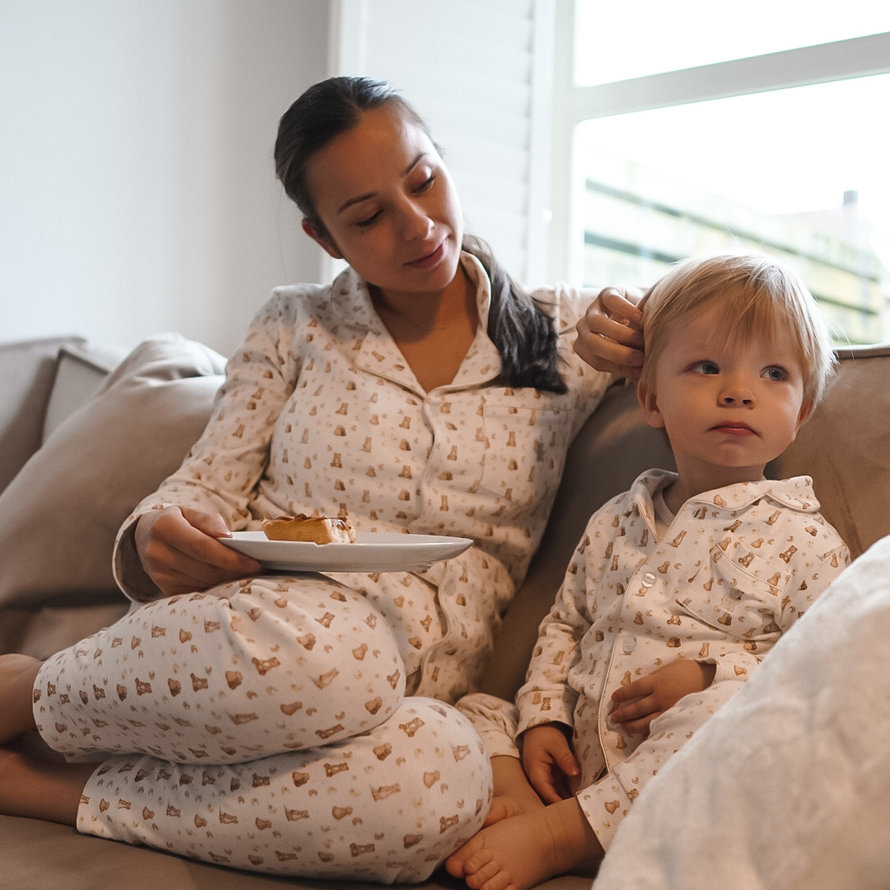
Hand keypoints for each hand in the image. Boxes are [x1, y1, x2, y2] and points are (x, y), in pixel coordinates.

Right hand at [135, 506, 260, 596]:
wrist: (144, 537)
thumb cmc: (175, 521)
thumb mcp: (189, 512)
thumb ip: (209, 521)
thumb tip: (227, 536)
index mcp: (164, 527)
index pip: (202, 546)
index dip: (229, 557)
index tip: (253, 562)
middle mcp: (157, 552)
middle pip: (205, 568)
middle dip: (233, 570)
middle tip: (255, 569)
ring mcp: (158, 574)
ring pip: (203, 582)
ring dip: (227, 579)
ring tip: (245, 573)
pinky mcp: (164, 588)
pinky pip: (197, 591)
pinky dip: (215, 586)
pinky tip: (227, 579)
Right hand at [520, 723, 579, 803]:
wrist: (539, 725)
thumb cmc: (545, 733)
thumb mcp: (556, 744)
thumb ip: (565, 759)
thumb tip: (575, 773)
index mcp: (536, 773)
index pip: (548, 794)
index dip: (560, 804)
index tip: (574, 810)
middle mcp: (539, 779)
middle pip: (552, 797)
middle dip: (565, 806)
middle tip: (583, 811)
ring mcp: (546, 778)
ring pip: (557, 794)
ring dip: (568, 799)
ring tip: (585, 806)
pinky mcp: (552, 776)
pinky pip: (560, 788)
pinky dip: (569, 791)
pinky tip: (581, 796)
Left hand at [574, 286, 645, 378]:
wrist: (647, 311)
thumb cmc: (638, 340)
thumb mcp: (633, 355)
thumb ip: (633, 368)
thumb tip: (642, 384)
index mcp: (586, 347)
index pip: (598, 361)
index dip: (619, 368)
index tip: (640, 370)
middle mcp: (585, 328)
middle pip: (593, 343)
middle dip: (617, 353)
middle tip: (640, 358)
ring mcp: (593, 309)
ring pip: (598, 323)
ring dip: (622, 334)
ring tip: (642, 339)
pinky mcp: (606, 293)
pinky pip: (611, 301)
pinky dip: (626, 311)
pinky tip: (641, 320)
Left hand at [610, 659, 715, 735]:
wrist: (712, 681)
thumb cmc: (690, 671)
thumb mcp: (669, 668)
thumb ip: (655, 677)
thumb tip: (641, 686)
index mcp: (657, 681)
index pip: (634, 689)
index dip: (623, 694)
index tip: (614, 698)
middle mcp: (660, 696)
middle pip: (637, 707)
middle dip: (623, 713)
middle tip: (613, 717)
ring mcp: (669, 709)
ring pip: (646, 720)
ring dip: (632, 724)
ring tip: (624, 727)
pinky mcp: (677, 718)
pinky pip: (660, 726)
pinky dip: (650, 730)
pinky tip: (643, 733)